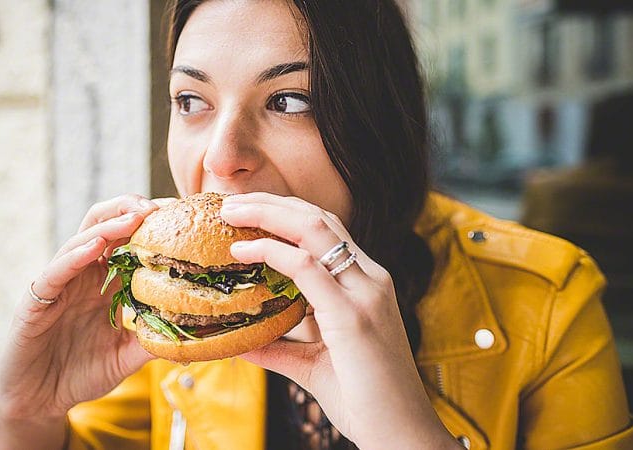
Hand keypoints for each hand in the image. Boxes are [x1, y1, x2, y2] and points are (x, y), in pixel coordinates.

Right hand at [0, 194, 165, 448]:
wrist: (40, 401)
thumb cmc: (82, 373)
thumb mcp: (127, 356)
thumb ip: (154, 340)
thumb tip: (195, 335)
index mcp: (106, 282)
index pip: (129, 241)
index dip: (151, 224)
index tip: (180, 215)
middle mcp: (83, 276)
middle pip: (104, 226)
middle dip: (130, 209)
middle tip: (159, 206)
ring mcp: (60, 284)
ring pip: (81, 240)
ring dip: (109, 225)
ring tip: (135, 215)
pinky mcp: (37, 300)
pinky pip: (56, 271)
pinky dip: (75, 256)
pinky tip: (95, 246)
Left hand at [220, 192, 458, 449]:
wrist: (400, 435)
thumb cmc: (364, 400)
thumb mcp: (314, 365)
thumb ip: (281, 348)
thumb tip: (242, 342)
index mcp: (366, 284)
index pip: (326, 230)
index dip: (285, 213)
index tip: (248, 212)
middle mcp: (370, 279)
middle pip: (319, 218)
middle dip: (272, 202)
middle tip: (232, 202)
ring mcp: (365, 293)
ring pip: (314, 228)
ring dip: (268, 214)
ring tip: (231, 212)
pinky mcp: (353, 315)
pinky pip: (307, 267)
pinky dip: (272, 252)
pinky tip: (244, 252)